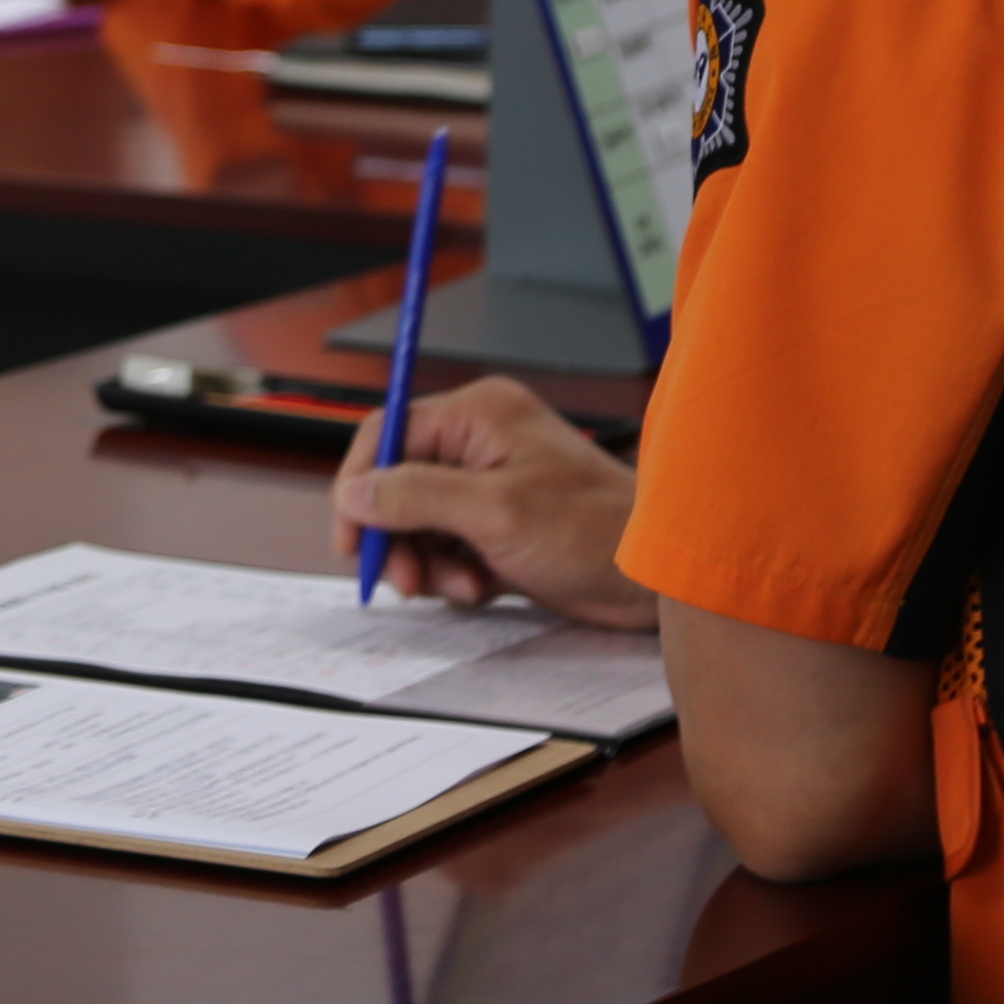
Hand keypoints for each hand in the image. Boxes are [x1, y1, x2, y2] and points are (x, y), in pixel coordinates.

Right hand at [325, 371, 653, 629]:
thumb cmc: (597, 532)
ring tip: (460, 586)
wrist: (653, 581)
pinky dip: (453, 574)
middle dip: (396, 536)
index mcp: (478, 415)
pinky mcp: (499, 526)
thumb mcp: (496, 512)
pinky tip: (480, 587)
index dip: (359, 485)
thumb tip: (355, 493)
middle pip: (397, 484)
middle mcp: (479, 442)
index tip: (351, 535)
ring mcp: (489, 486)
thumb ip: (417, 497)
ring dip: (427, 563)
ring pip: (418, 523)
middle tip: (405, 580)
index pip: (387, 434)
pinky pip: (447, 547)